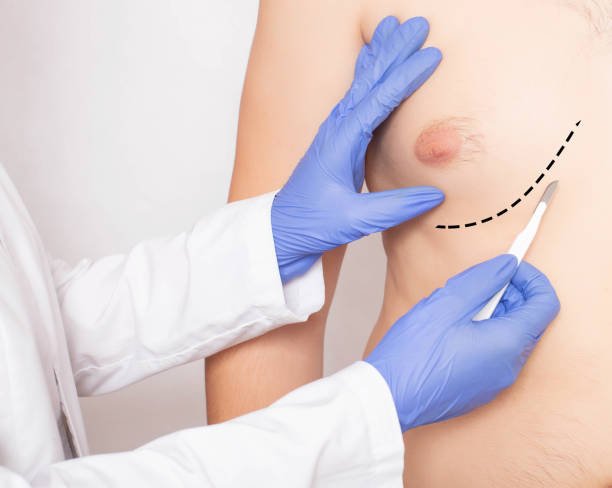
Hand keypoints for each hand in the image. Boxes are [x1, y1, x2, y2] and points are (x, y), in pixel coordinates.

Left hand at [272, 16, 443, 282]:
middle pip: (369, 80)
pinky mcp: (338, 139)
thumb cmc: (312, 224)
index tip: (431, 55)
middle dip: (394, 50)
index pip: (379, 100)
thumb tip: (435, 194)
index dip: (406, 77)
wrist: (282, 231)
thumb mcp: (353, 220)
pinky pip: (356, 97)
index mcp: (341, 142)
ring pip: (361, 83)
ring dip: (380, 55)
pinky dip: (368, 74)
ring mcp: (335, 131)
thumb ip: (394, 207)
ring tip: (393, 27)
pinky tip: (372, 64)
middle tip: (418, 24)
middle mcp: (336, 129)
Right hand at [366, 255, 559, 431]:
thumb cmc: (413, 354)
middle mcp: (510, 366)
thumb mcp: (446, 304)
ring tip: (454, 309)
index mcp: (507, 344)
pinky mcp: (480, 389)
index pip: (545, 303)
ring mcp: (496, 382)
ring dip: (492, 314)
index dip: (531, 278)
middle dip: (508, 294)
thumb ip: (482, 281)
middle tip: (474, 285)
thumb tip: (508, 265)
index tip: (508, 266)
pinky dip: (482, 334)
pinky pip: (493, 355)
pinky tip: (449, 332)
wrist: (389, 397)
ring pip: (508, 337)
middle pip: (527, 319)